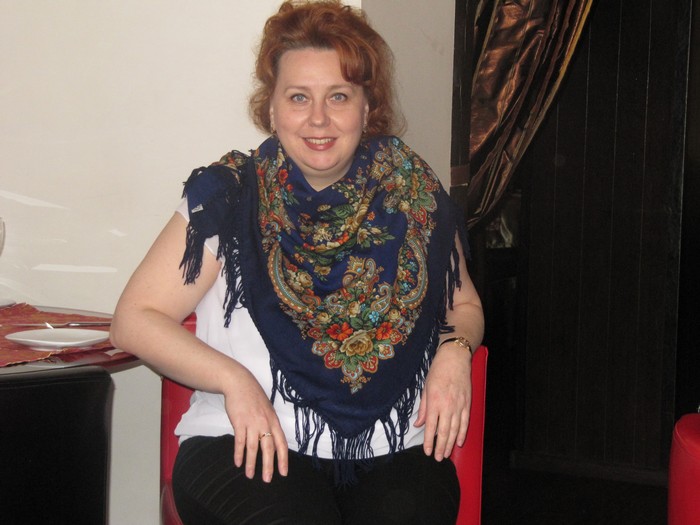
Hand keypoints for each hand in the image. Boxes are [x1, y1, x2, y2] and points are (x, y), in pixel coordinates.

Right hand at [223, 368, 288, 482]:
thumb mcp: (267, 409)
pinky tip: (238, 463)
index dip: (283, 459)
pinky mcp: (239, 422)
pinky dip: (238, 454)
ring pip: (252, 448)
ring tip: (250, 475)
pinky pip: (239, 442)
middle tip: (267, 479)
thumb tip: (273, 441)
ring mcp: (251, 423)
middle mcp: (265, 423)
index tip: (283, 472)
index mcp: (274, 421)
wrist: (239, 383)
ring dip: (251, 463)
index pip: (281, 443)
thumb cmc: (254, 397)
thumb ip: (270, 424)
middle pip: (268, 448)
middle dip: (268, 466)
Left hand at [414, 343, 471, 460]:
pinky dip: (462, 433)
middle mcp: (447, 406)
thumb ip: (422, 408)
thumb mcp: (425, 388)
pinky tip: (458, 442)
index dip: (428, 441)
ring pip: (455, 430)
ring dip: (450, 444)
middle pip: (444, 432)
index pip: (430, 427)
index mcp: (434, 402)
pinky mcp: (467, 404)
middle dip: (440, 447)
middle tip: (437, 458)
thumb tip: (418, 424)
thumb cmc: (437, 371)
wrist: (454, 359)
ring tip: (446, 454)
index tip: (426, 452)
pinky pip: (465, 422)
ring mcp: (458, 406)